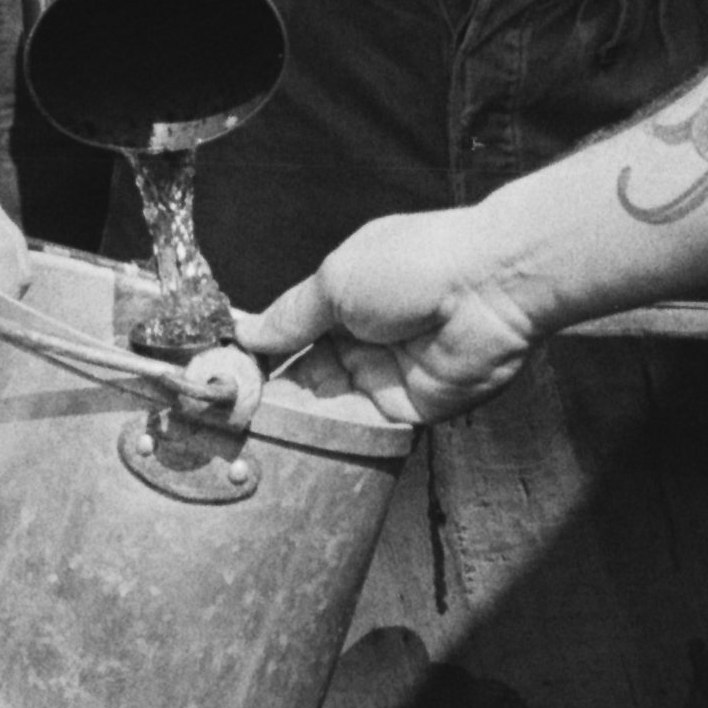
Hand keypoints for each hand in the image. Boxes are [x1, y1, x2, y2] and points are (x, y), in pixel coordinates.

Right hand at [238, 205, 549, 425]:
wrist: (488, 290)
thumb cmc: (413, 265)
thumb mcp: (336, 281)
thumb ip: (291, 316)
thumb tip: (246, 332)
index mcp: (344, 298)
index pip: (290, 332)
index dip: (257, 353)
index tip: (220, 374)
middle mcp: (361, 340)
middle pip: (303, 375)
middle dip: (267, 393)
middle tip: (224, 412)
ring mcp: (382, 378)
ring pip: (325, 406)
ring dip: (290, 418)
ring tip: (243, 432)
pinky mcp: (404, 413)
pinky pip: (358, 429)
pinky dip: (325, 436)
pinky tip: (287, 442)